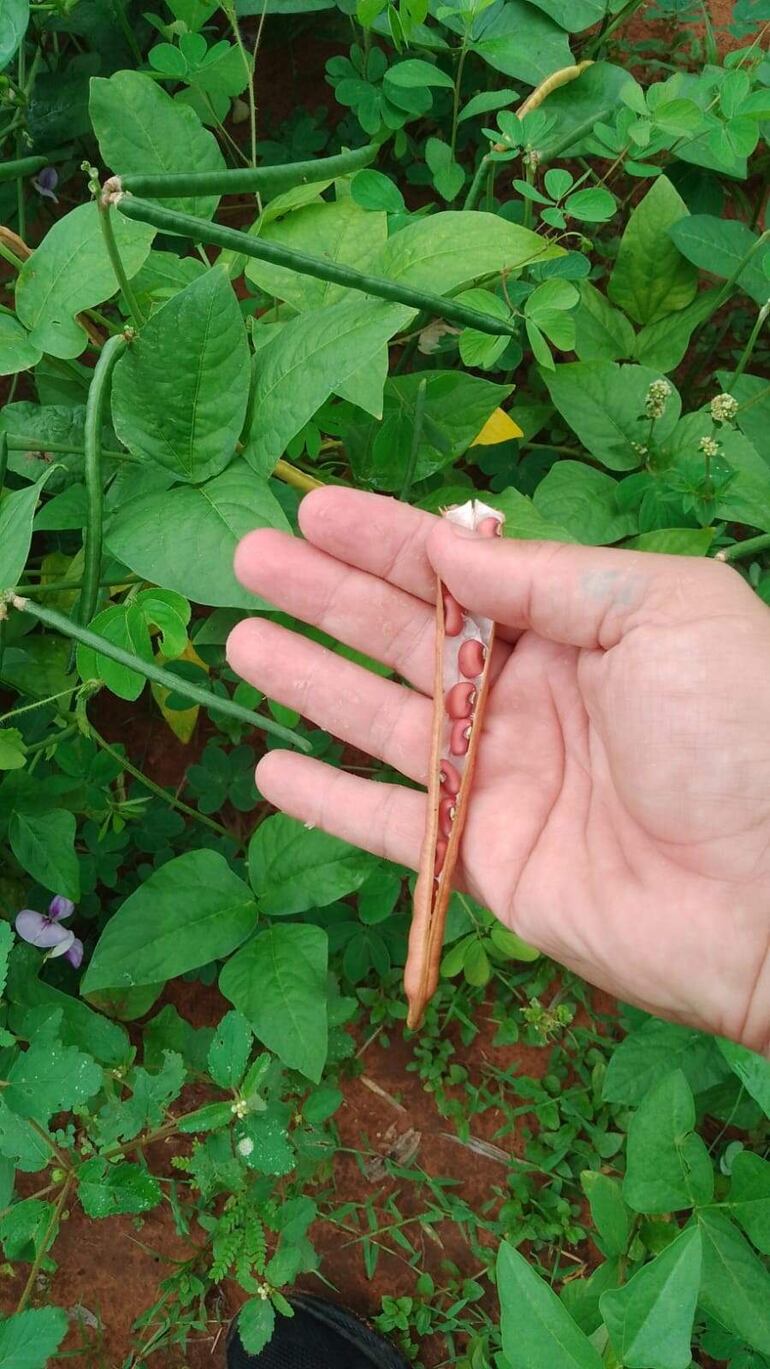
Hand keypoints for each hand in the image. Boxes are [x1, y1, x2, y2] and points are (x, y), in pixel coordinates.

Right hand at [227, 488, 769, 1052]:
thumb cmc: (741, 731)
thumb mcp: (666, 611)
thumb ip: (551, 579)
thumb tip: (448, 553)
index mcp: (578, 629)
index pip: (461, 573)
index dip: (385, 540)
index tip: (312, 509)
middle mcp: (530, 699)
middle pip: (405, 637)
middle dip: (326, 596)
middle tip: (248, 557)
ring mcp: (503, 782)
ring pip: (382, 723)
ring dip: (310, 683)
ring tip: (241, 643)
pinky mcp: (485, 860)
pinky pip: (390, 827)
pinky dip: (330, 803)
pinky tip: (271, 771)